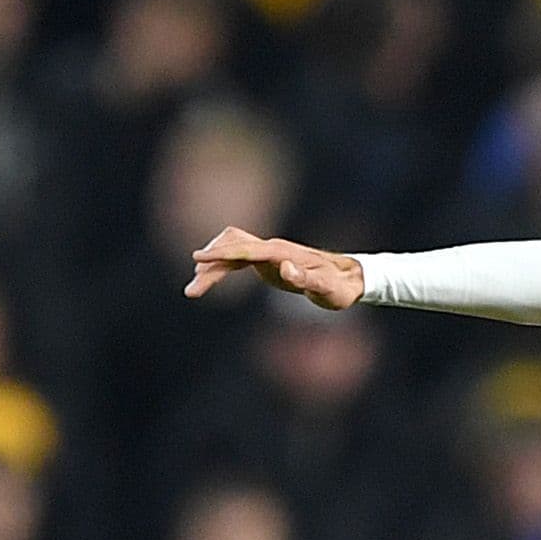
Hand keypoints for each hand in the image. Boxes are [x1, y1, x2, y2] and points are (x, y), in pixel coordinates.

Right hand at [186, 227, 365, 308]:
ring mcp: (269, 252)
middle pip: (232, 249)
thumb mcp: (326, 289)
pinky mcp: (267, 261)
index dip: (221, 253)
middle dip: (210, 266)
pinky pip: (237, 258)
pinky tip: (210, 278)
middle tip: (192, 291)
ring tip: (195, 288)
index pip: (245, 249)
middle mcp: (272, 248)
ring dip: (212, 266)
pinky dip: (221, 265)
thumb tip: (286, 269)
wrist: (348, 279)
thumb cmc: (338, 287)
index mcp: (281, 253)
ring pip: (231, 251)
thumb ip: (306, 279)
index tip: (197, 259)